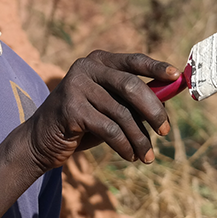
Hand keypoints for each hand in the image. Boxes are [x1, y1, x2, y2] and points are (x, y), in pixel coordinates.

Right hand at [23, 51, 177, 170]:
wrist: (41, 141)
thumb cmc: (83, 122)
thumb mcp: (108, 105)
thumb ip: (132, 99)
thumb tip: (168, 99)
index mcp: (99, 61)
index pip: (133, 61)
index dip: (156, 67)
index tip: (175, 76)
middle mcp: (86, 68)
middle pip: (131, 86)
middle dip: (153, 111)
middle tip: (166, 131)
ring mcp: (76, 86)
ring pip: (121, 113)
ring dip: (139, 138)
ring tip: (147, 156)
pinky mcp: (70, 109)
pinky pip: (109, 129)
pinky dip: (124, 145)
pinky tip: (130, 156)